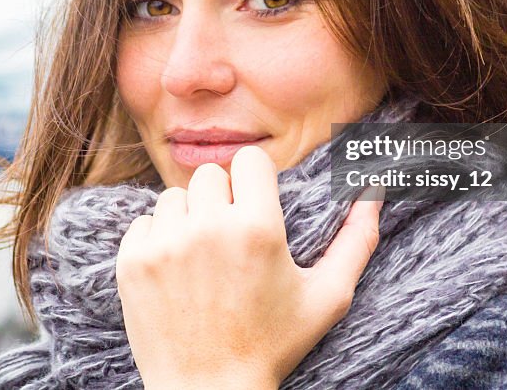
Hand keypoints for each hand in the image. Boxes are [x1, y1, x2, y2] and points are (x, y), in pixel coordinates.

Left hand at [115, 146, 384, 389]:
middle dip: (222, 199)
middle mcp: (207, 229)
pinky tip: (176, 272)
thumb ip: (357, 240)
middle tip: (231, 238)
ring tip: (203, 258)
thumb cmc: (274, 345)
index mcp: (257, 229)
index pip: (249, 160)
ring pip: (174, 197)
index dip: (255, 179)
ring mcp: (164, 245)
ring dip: (188, 218)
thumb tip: (373, 191)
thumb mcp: (327, 297)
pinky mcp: (132, 262)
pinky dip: (158, 239)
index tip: (256, 204)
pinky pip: (143, 222)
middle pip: (210, 175)